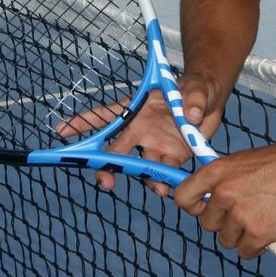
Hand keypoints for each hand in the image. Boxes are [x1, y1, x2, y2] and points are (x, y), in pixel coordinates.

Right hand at [55, 75, 223, 196]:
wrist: (213, 101)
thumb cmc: (196, 87)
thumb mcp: (196, 87)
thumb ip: (193, 99)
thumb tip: (192, 115)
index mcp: (138, 109)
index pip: (106, 115)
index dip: (84, 122)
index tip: (62, 130)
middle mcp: (141, 130)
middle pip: (116, 150)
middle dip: (107, 166)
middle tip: (106, 181)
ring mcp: (155, 145)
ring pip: (141, 167)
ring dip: (144, 179)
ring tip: (158, 189)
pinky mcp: (172, 157)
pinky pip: (164, 172)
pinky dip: (165, 182)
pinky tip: (167, 189)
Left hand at [172, 135, 275, 258]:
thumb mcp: (241, 162)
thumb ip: (221, 181)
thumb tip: (205, 201)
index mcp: (216, 172)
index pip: (183, 198)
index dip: (192, 206)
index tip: (203, 208)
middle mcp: (224, 193)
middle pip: (207, 223)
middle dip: (223, 222)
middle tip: (245, 211)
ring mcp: (242, 214)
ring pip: (227, 239)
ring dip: (241, 234)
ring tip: (261, 216)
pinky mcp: (259, 233)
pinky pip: (245, 251)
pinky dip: (256, 246)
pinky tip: (269, 229)